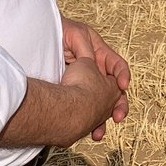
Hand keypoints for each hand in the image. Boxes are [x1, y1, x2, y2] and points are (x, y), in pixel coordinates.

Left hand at [61, 17, 129, 139]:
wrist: (43, 39)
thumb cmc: (60, 33)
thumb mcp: (76, 35)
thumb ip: (86, 49)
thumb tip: (91, 63)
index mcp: (99, 54)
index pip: (117, 66)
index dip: (122, 75)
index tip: (122, 85)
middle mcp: (96, 70)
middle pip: (114, 90)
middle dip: (119, 105)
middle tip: (118, 116)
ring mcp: (88, 83)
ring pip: (102, 104)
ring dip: (104, 118)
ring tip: (99, 132)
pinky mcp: (76, 93)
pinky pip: (88, 109)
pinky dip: (90, 121)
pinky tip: (86, 131)